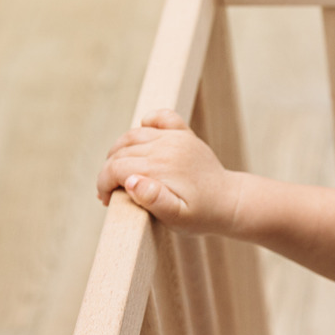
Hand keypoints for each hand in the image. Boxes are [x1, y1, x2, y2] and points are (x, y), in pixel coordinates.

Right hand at [95, 109, 241, 234]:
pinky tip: (142, 137)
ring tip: (119, 172)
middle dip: (109, 171)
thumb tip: (131, 181)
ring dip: (119, 151)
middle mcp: (167, 147)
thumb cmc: (203, 215)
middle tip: (111, 192)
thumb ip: (154, 201)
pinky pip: (161, 117)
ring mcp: (176, 138)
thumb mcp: (178, 218)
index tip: (107, 200)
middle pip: (121, 152)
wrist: (231, 203)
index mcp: (161, 167)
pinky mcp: (184, 134)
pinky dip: (147, 122)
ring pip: (133, 135)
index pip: (116, 167)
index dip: (104, 183)